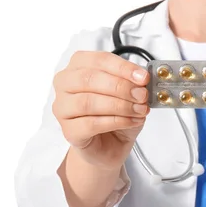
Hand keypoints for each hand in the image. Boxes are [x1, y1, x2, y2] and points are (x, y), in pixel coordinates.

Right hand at [52, 50, 149, 168]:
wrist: (110, 146)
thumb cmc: (116, 115)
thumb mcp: (130, 95)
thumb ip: (134, 84)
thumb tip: (143, 80)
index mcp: (78, 66)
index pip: (99, 60)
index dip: (123, 68)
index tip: (143, 77)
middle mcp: (65, 84)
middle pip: (89, 79)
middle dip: (121, 87)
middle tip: (142, 95)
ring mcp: (62, 108)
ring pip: (88, 102)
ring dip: (120, 105)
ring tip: (139, 110)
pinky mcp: (68, 131)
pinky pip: (91, 124)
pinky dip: (116, 121)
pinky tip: (131, 121)